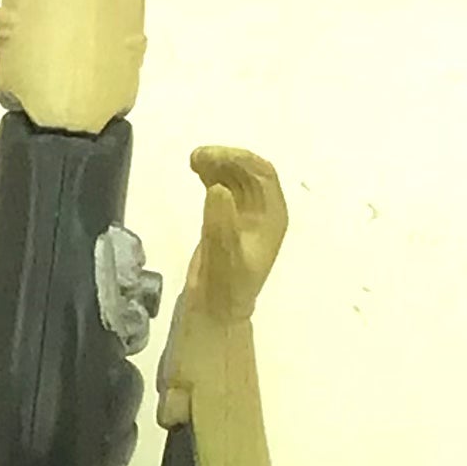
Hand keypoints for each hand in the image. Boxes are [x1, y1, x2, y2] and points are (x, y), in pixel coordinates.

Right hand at [184, 147, 287, 322]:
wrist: (217, 309)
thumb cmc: (227, 285)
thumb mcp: (224, 254)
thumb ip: (221, 221)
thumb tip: (218, 187)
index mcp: (273, 216)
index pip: (263, 175)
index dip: (240, 159)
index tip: (212, 156)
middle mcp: (263, 211)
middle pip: (249, 171)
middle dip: (226, 159)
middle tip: (198, 156)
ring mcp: (245, 214)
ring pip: (235, 176)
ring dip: (217, 164)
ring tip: (193, 160)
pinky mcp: (228, 218)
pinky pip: (224, 187)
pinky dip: (211, 175)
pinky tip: (196, 170)